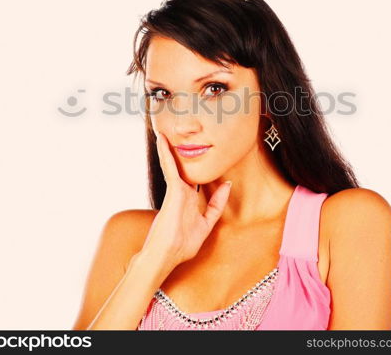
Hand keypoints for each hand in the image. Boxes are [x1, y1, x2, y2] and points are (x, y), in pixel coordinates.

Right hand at [141, 131, 231, 268]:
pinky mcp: (172, 191)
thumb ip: (216, 206)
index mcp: (187, 201)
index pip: (193, 179)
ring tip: (165, 132)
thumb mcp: (206, 225)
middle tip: (178, 135)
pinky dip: (166, 154)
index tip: (203, 155)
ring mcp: (175, 191)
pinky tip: (163, 140)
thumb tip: (227, 185)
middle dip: (180, 153)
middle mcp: (180, 193)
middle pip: (182, 168)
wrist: (164, 257)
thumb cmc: (181, 246)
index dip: (197, 167)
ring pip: (173, 164)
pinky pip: (170, 167)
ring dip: (169, 149)